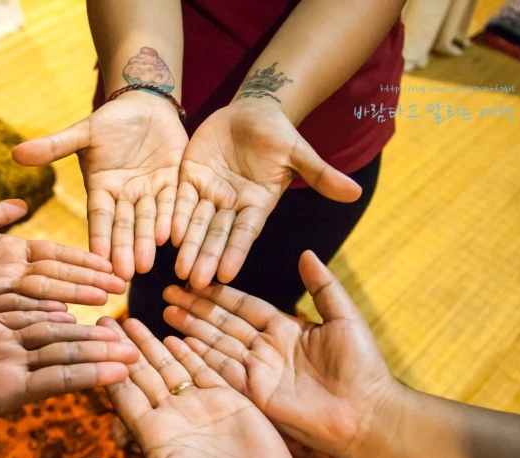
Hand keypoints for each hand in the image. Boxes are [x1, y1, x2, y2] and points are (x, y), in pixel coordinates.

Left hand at [0, 200, 126, 317]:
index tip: (109, 259)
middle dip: (88, 280)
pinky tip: (64, 316)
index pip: (55, 254)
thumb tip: (22, 204)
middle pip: (56, 276)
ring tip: (103, 301)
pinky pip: (13, 309)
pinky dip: (38, 312)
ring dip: (72, 297)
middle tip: (122, 285)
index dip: (82, 257)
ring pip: (41, 294)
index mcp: (10, 253)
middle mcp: (9, 275)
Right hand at [0, 310, 138, 457]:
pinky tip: (66, 299)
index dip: (90, 373)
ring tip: (112, 318)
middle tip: (134, 344)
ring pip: (46, 329)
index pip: (59, 379)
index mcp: (9, 392)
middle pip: (63, 353)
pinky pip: (16, 310)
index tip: (123, 370)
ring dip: (79, 325)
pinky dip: (40, 303)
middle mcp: (12, 366)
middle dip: (98, 348)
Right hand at [13, 91, 188, 279]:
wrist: (147, 105)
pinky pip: (173, 203)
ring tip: (145, 264)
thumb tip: (15, 153)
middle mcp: (125, 197)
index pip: (99, 217)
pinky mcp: (174, 184)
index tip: (97, 260)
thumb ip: (54, 146)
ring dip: (147, 242)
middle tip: (124, 275)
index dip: (99, 238)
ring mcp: (150, 192)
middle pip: (124, 226)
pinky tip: (171, 236)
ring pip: (149, 220)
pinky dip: (172, 219)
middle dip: (124, 249)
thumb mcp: (83, 132)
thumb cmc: (111, 119)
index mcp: (101, 189)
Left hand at [73, 317, 300, 457]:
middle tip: (104, 319)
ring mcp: (199, 406)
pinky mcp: (228, 399)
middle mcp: (172, 417)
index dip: (105, 369)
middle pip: (141, 374)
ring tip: (131, 318)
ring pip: (169, 367)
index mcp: (153, 436)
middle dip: (122, 347)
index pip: (123, 395)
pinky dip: (188, 351)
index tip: (88, 344)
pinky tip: (172, 332)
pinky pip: (203, 369)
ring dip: (150, 343)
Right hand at [162, 250, 394, 457]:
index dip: (219, 293)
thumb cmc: (362, 366)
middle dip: (195, 308)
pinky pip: (222, 372)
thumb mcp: (344, 318)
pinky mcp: (255, 394)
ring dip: (191, 330)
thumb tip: (306, 253)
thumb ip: (322, 287)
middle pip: (222, 323)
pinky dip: (201, 359)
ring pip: (217, 345)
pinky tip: (180, 344)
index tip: (194, 278)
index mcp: (285, 329)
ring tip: (165, 313)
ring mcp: (258, 372)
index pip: (243, 306)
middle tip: (167, 293)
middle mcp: (266, 349)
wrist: (367, 413)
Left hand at [172, 99, 361, 288]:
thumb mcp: (298, 152)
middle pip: (217, 235)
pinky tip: (163, 236)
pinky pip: (180, 201)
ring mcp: (210, 194)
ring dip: (187, 246)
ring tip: (178, 270)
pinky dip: (172, 217)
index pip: (244, 233)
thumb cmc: (278, 133)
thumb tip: (355, 193)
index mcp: (257, 204)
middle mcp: (232, 206)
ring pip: (195, 224)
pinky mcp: (190, 179)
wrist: (251, 111)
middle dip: (206, 258)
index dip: (234, 252)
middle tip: (195, 283)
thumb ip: (320, 175)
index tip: (225, 275)